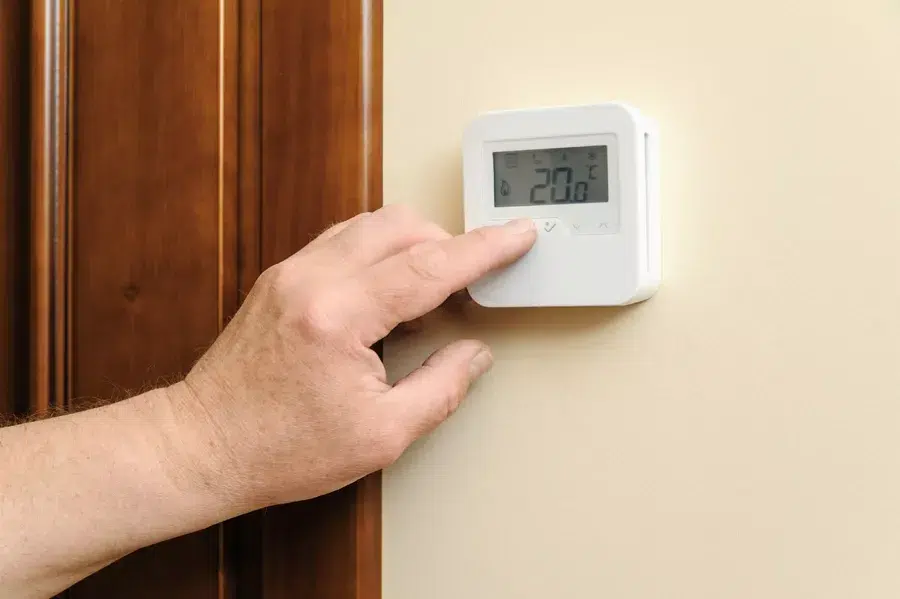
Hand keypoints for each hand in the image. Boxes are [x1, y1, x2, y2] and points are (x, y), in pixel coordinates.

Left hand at [168, 206, 535, 511]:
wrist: (204, 446)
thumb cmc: (279, 448)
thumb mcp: (381, 436)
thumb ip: (440, 387)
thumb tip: (473, 355)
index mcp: (337, 316)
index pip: (429, 266)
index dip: (484, 250)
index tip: (516, 236)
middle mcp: (310, 279)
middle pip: (400, 226)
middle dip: (449, 244)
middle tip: (474, 281)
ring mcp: (290, 272)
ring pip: (371, 224)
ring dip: (414, 245)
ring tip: (432, 290)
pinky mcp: (281, 277)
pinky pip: (344, 240)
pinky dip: (380, 253)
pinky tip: (390, 291)